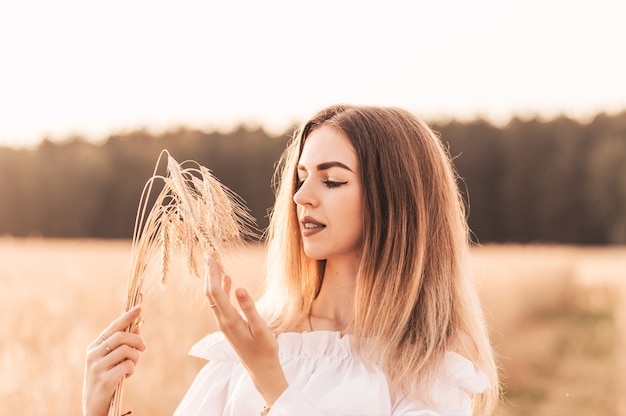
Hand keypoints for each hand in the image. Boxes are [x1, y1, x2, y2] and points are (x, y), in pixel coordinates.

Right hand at [82, 305, 146, 415]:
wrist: (94, 405)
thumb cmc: (105, 379)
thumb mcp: (112, 360)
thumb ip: (122, 345)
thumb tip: (138, 327)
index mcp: (94, 347)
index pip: (113, 327)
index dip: (127, 316)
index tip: (139, 308)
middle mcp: (93, 354)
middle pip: (122, 337)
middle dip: (137, 341)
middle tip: (143, 349)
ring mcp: (97, 367)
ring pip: (127, 351)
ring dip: (136, 358)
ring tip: (132, 366)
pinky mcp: (104, 379)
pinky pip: (128, 366)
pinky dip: (132, 370)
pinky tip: (127, 376)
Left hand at [204, 254, 287, 406]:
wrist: (261, 369)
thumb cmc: (264, 349)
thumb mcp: (261, 328)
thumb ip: (249, 308)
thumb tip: (239, 288)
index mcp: (230, 320)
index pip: (215, 292)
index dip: (213, 273)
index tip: (212, 257)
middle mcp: (223, 321)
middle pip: (210, 293)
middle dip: (210, 274)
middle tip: (210, 255)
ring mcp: (224, 324)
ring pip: (214, 298)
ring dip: (214, 280)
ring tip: (217, 264)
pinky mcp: (229, 325)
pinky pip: (221, 304)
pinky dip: (222, 290)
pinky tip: (228, 280)